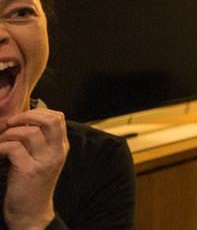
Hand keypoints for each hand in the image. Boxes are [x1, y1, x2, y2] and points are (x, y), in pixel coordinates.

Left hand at [0, 108, 67, 229]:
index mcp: (61, 148)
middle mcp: (56, 152)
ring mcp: (44, 161)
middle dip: (28, 115)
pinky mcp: (29, 171)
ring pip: (30, 132)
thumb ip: (41, 143)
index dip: (38, 112)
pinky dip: (1, 146)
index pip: (58, 117)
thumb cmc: (33, 186)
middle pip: (51, 120)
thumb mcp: (44, 162)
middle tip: (11, 122)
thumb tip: (24, 122)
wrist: (32, 214)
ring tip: (1, 140)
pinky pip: (14, 148)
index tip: (22, 118)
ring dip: (10, 132)